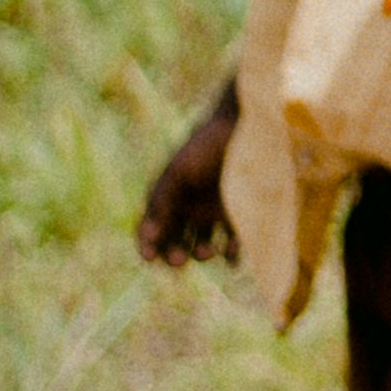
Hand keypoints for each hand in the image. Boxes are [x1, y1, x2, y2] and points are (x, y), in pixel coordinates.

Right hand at [136, 79, 238, 266]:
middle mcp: (189, 208)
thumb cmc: (205, 148)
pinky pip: (233, 241)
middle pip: (174, 242)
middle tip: (178, 261)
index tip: (150, 258)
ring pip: (202, 245)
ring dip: (200, 254)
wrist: (243, 129)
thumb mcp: (178, 173)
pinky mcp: (240, 213)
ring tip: (205, 252)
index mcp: (169, 198)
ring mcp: (213, 212)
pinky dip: (231, 253)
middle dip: (173, 254)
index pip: (151, 229)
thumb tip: (149, 234)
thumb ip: (161, 201)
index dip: (147, 245)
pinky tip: (231, 259)